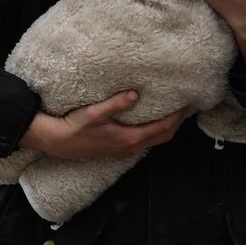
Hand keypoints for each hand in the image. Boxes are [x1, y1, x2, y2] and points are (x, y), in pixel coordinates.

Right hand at [20, 90, 185, 159]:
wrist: (57, 142)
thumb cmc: (75, 127)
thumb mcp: (95, 113)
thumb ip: (116, 104)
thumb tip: (135, 94)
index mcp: (130, 138)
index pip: (163, 128)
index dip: (177, 116)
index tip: (187, 103)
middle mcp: (131, 147)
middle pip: (164, 136)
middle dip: (177, 123)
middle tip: (186, 106)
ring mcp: (125, 149)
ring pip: (156, 140)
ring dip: (167, 127)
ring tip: (173, 111)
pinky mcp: (119, 148)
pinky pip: (145, 141)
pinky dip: (155, 131)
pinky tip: (152, 119)